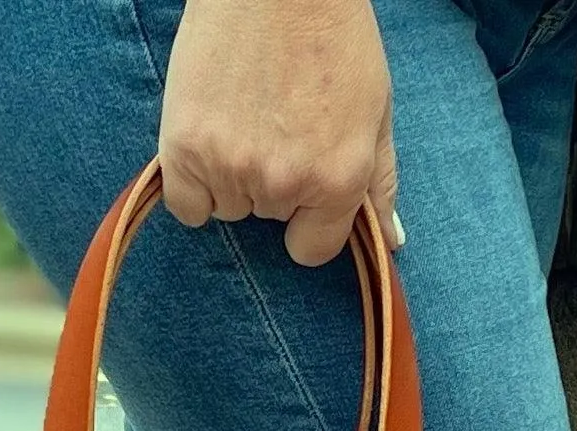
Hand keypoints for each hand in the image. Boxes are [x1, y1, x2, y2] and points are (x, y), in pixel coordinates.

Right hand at [159, 0, 401, 265]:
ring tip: (244, 114)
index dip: (306, 219)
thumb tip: (390, 244)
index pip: (311, 250)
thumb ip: (379, 183)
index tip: (302, 182)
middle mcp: (285, 183)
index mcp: (338, 179)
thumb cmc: (332, 35)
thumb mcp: (374, 110)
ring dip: (232, 176)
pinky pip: (187, 206)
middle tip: (275, 120)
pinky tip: (209, 137)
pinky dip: (193, 183)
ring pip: (228, 209)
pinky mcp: (185, 147)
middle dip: (272, 183)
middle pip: (268, 219)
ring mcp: (232, 167)